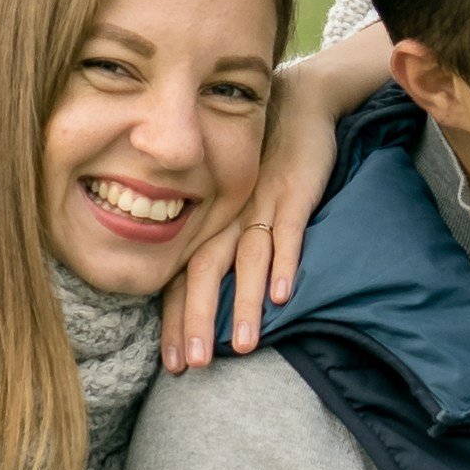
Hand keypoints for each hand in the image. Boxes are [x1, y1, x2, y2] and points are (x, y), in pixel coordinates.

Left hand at [160, 23, 391, 369]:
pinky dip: (286, 262)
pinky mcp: (294, 191)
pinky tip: (282, 296)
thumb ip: (221, 244)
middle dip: (198, 322)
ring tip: (242, 347)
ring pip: (248, 261)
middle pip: (206, 274)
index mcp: (209, 222)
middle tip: (192, 366)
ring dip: (243, 305)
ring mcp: (261, 204)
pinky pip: (289, 230)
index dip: (177, 322)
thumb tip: (203, 301)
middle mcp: (228, 216)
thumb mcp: (232, 199)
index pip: (184, 279)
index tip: (172, 365)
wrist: (296, 102)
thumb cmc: (261, 159)